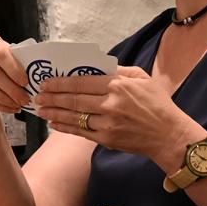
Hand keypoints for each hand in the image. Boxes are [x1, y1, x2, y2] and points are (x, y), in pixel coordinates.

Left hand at [36, 66, 197, 164]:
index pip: (82, 82)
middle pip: (74, 100)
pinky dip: (65, 127)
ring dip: (54, 113)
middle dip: (52, 98)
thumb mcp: (142, 78)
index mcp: (118, 86)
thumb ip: (118, 70)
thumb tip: (96, 65)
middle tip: (38, 96)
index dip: (61, 82)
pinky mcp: (107, 139)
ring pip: (74, 117)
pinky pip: (81, 132)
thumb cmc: (158, 103)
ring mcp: (108, 124)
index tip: (47, 82)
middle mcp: (110, 104)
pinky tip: (55, 124)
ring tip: (40, 110)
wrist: (169, 135)